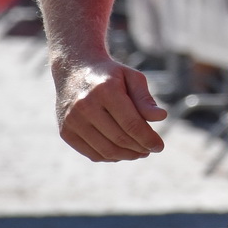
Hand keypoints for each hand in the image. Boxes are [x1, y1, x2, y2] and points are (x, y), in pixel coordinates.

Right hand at [52, 57, 167, 161]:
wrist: (74, 71)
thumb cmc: (110, 76)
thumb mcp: (131, 78)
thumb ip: (144, 99)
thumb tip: (161, 117)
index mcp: (105, 90)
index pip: (131, 124)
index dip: (148, 139)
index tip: (159, 146)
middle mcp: (85, 106)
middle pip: (120, 139)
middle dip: (140, 148)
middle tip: (151, 149)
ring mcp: (72, 120)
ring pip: (106, 151)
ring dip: (127, 156)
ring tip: (140, 153)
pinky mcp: (65, 132)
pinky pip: (93, 154)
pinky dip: (111, 157)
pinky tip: (122, 152)